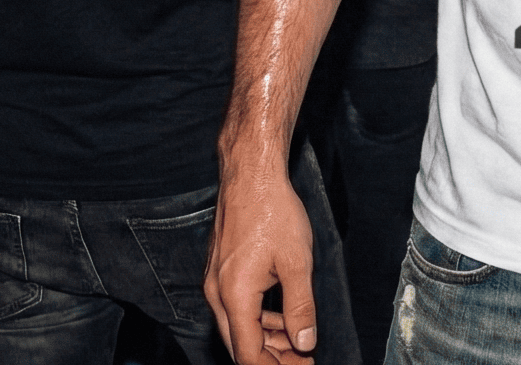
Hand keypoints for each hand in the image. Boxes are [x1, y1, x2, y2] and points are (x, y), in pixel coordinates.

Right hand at [204, 157, 317, 364]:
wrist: (251, 174)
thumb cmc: (273, 210)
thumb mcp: (297, 261)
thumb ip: (301, 307)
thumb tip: (305, 342)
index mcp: (234, 297)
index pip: (249, 354)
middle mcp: (217, 294)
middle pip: (240, 345)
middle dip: (271, 358)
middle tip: (302, 359)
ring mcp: (215, 282)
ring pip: (237, 327)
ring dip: (266, 338)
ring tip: (296, 342)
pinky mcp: (219, 271)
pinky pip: (235, 307)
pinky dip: (257, 318)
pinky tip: (280, 317)